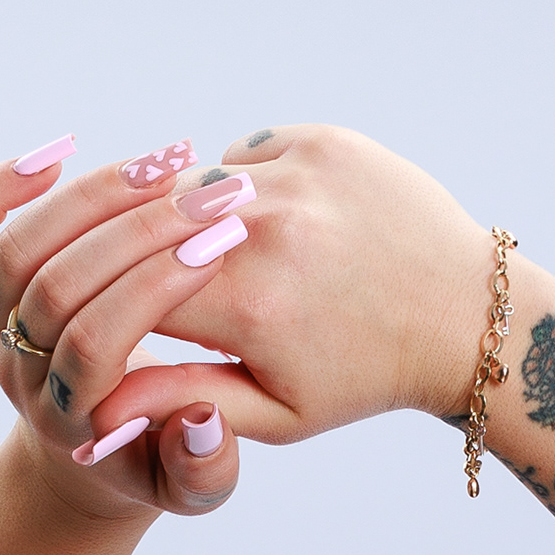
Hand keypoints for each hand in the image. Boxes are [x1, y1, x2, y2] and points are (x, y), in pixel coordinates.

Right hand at [0, 124, 496, 456]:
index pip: (125, 291)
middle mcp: (268, 228)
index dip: (104, 307)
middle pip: (147, 226)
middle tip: (135, 280)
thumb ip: (180, 402)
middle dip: (128, 255)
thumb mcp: (273, 412)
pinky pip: (245, 156)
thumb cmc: (362, 376)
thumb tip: (93, 408)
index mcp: (249, 304)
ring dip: (185, 220)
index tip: (102, 321)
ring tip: (221, 261)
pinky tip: (278, 228)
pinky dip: (241, 188)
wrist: (461, 313)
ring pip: (193, 184)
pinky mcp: (321, 142)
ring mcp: (297, 174)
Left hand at [0, 137, 252, 516]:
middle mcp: (20, 374)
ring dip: (89, 197)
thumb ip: (205, 471)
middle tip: (210, 194)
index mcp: (69, 420)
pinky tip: (59, 154)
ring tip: (164, 166)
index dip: (154, 288)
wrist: (89, 448)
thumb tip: (205, 421)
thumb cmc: (150, 457)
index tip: (219, 243)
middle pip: (55, 287)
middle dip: (136, 233)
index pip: (95, 342)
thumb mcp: (189, 484)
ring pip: (18, 249)